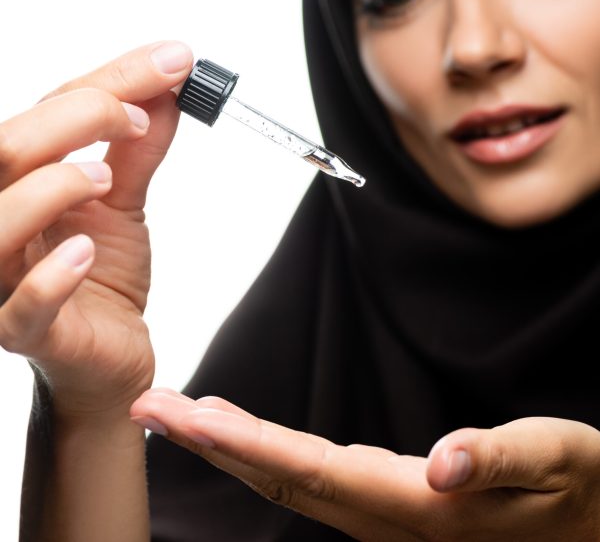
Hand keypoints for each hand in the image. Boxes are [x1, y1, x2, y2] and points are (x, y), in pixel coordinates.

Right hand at [0, 42, 193, 417]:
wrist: (111, 350)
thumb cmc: (103, 278)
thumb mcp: (122, 205)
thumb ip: (136, 152)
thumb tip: (163, 93)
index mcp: (20, 184)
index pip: (46, 113)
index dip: (108, 82)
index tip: (169, 66)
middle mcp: (2, 223)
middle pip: (5, 151)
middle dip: (78, 117)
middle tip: (138, 118)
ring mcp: (4, 281)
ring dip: (56, 185)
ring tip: (104, 178)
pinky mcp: (26, 332)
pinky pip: (23, 305)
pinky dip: (53, 274)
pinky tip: (85, 251)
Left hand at [131, 389, 599, 540]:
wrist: (591, 528)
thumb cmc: (578, 492)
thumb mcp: (556, 462)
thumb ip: (498, 461)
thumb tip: (444, 464)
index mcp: (417, 505)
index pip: (311, 470)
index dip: (244, 443)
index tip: (186, 416)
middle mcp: (386, 514)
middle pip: (279, 477)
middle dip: (209, 443)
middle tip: (151, 406)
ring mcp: (381, 512)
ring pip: (286, 478)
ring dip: (228, 445)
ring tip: (181, 413)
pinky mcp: (386, 501)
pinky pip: (307, 476)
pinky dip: (263, 451)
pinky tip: (242, 432)